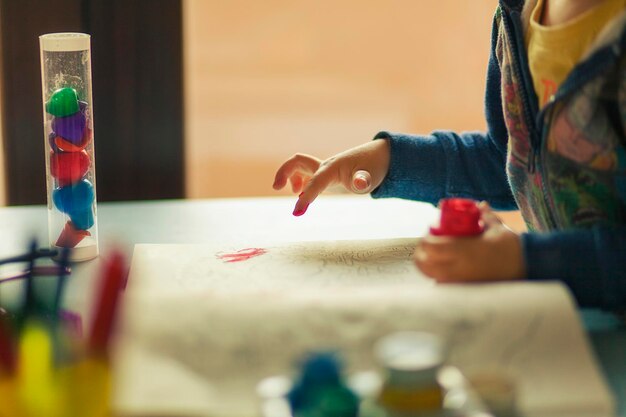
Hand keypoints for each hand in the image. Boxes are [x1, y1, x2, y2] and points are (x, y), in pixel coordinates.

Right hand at [272, 140, 390, 215]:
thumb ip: (364, 180)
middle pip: (298, 161)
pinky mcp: (324, 173)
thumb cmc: (373, 168)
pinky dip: (298, 181)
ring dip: (290, 176)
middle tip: (276, 187)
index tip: (297, 212)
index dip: (307, 197)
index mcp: (333, 168)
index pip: (316, 182)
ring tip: (296, 193)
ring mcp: (323, 168)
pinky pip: (305, 173)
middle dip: (284, 172)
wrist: (379, 158)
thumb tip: (361, 182)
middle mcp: (325, 165)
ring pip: (299, 166)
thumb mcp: (370, 177)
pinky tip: (301, 192)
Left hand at [415, 202, 525, 281]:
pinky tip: (444, 272)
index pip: (430, 247)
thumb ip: (485, 215)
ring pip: (433, 278)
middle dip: (420, 255)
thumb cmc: (511, 245)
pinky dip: (440, 279)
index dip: (424, 241)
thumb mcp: (496, 226)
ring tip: (431, 259)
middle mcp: (459, 267)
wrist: (528, 265)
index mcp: (464, 250)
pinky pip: (446, 286)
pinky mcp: (468, 289)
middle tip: (425, 248)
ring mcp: (462, 281)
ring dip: (428, 268)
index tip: (427, 234)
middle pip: (426, 265)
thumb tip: (480, 205)